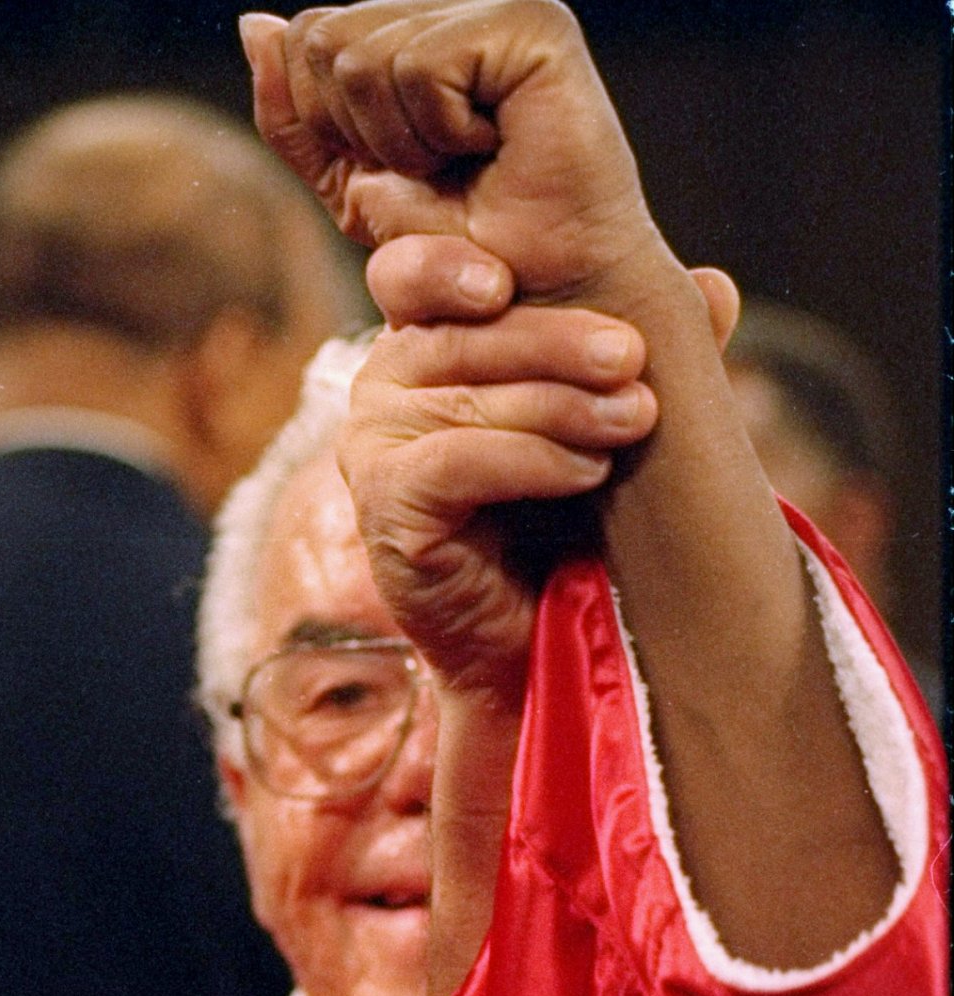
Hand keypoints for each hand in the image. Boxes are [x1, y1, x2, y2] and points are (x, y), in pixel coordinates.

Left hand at [241, 0, 663, 305]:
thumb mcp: (347, 183)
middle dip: (353, 130)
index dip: (321, 119)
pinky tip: (489, 145)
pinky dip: (435, 132)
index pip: (303, 36)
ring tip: (461, 160)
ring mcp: (499, 10)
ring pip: (360, 56)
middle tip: (429, 168)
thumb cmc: (456, 249)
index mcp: (414, 34)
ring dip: (398, 141)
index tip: (392, 165)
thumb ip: (293, 112)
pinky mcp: (534, 27)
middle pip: (321, 37)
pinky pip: (418, 66)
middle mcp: (456, 9)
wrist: (534, 301)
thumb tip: (255, 24)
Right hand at [339, 235, 656, 699]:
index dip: (446, 265)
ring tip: (637, 420)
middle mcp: (384, 385)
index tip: (506, 279)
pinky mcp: (381, 506)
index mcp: (428, 343)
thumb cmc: (571, 517)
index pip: (414, 275)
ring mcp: (370, 445)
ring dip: (562, 406)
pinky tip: (585, 470)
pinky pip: (455, 462)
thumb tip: (717, 287)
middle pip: (461, 336)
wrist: (545, 639)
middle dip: (557, 343)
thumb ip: (649, 350)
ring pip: (465, 398)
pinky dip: (530, 461)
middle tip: (634, 359)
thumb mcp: (611, 415)